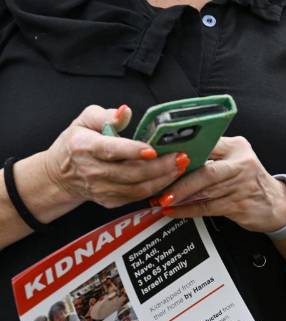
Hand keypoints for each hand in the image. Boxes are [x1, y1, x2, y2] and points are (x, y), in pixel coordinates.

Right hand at [39, 104, 183, 208]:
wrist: (62, 174)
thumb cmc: (76, 143)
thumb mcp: (85, 120)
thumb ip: (106, 115)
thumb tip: (126, 111)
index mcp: (84, 147)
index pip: (110, 149)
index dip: (132, 151)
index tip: (152, 149)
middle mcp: (92, 170)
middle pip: (131, 172)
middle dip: (160, 166)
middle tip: (181, 157)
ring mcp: (102, 189)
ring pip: (138, 188)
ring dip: (163, 179)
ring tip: (180, 167)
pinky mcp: (111, 201)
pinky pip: (138, 197)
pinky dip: (156, 188)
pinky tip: (169, 178)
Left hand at [159, 136, 285, 232]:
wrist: (277, 205)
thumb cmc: (250, 181)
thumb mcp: (236, 158)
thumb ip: (211, 155)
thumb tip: (174, 158)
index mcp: (236, 146)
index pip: (206, 144)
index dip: (182, 152)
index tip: (160, 159)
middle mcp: (241, 163)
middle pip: (205, 171)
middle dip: (179, 180)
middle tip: (158, 186)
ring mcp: (241, 185)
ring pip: (204, 191)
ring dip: (179, 197)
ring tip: (161, 199)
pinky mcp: (239, 205)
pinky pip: (208, 207)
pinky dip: (188, 210)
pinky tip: (174, 211)